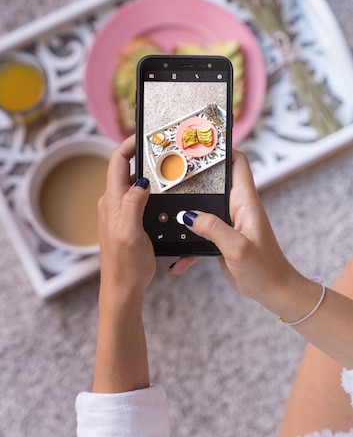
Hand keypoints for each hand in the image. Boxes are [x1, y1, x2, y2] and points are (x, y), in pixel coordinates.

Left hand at [98, 135, 155, 300]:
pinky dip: (149, 190)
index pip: (117, 161)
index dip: (130, 144)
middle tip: (163, 152)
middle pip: (125, 168)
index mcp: (112, 201)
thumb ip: (133, 204)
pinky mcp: (125, 221)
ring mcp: (118, 211)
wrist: (122, 289)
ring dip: (147, 174)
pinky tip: (163, 195)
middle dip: (143, 156)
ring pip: (132, 183)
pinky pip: (136, 197)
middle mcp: (112, 202)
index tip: (146, 135)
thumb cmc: (126, 266)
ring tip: (167, 170)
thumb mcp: (131, 233)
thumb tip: (140, 181)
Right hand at [171, 150, 301, 307]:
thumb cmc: (265, 269)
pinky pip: (200, 233)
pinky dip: (188, 244)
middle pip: (213, 181)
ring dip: (185, 212)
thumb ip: (213, 228)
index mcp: (245, 202)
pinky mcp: (220, 237)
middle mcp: (236, 207)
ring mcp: (227, 222)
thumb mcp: (237, 248)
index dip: (222, 149)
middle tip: (169, 173)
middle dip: (192, 177)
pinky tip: (177, 260)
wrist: (273, 292)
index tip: (199, 144)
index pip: (238, 163)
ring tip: (164, 212)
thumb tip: (187, 215)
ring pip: (202, 207)